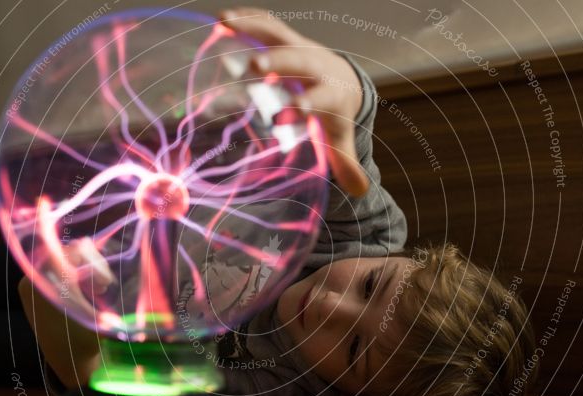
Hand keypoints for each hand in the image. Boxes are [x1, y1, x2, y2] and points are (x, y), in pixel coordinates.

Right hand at [220, 7, 369, 196]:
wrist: (341, 76)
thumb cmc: (334, 111)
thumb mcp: (339, 136)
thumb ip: (344, 162)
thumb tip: (360, 191)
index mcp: (330, 93)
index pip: (319, 99)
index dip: (303, 106)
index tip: (282, 118)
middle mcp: (316, 65)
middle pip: (299, 60)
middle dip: (279, 62)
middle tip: (256, 67)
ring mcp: (299, 46)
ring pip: (278, 34)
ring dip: (253, 27)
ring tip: (224, 23)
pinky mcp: (284, 37)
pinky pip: (266, 24)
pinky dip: (245, 18)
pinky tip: (221, 19)